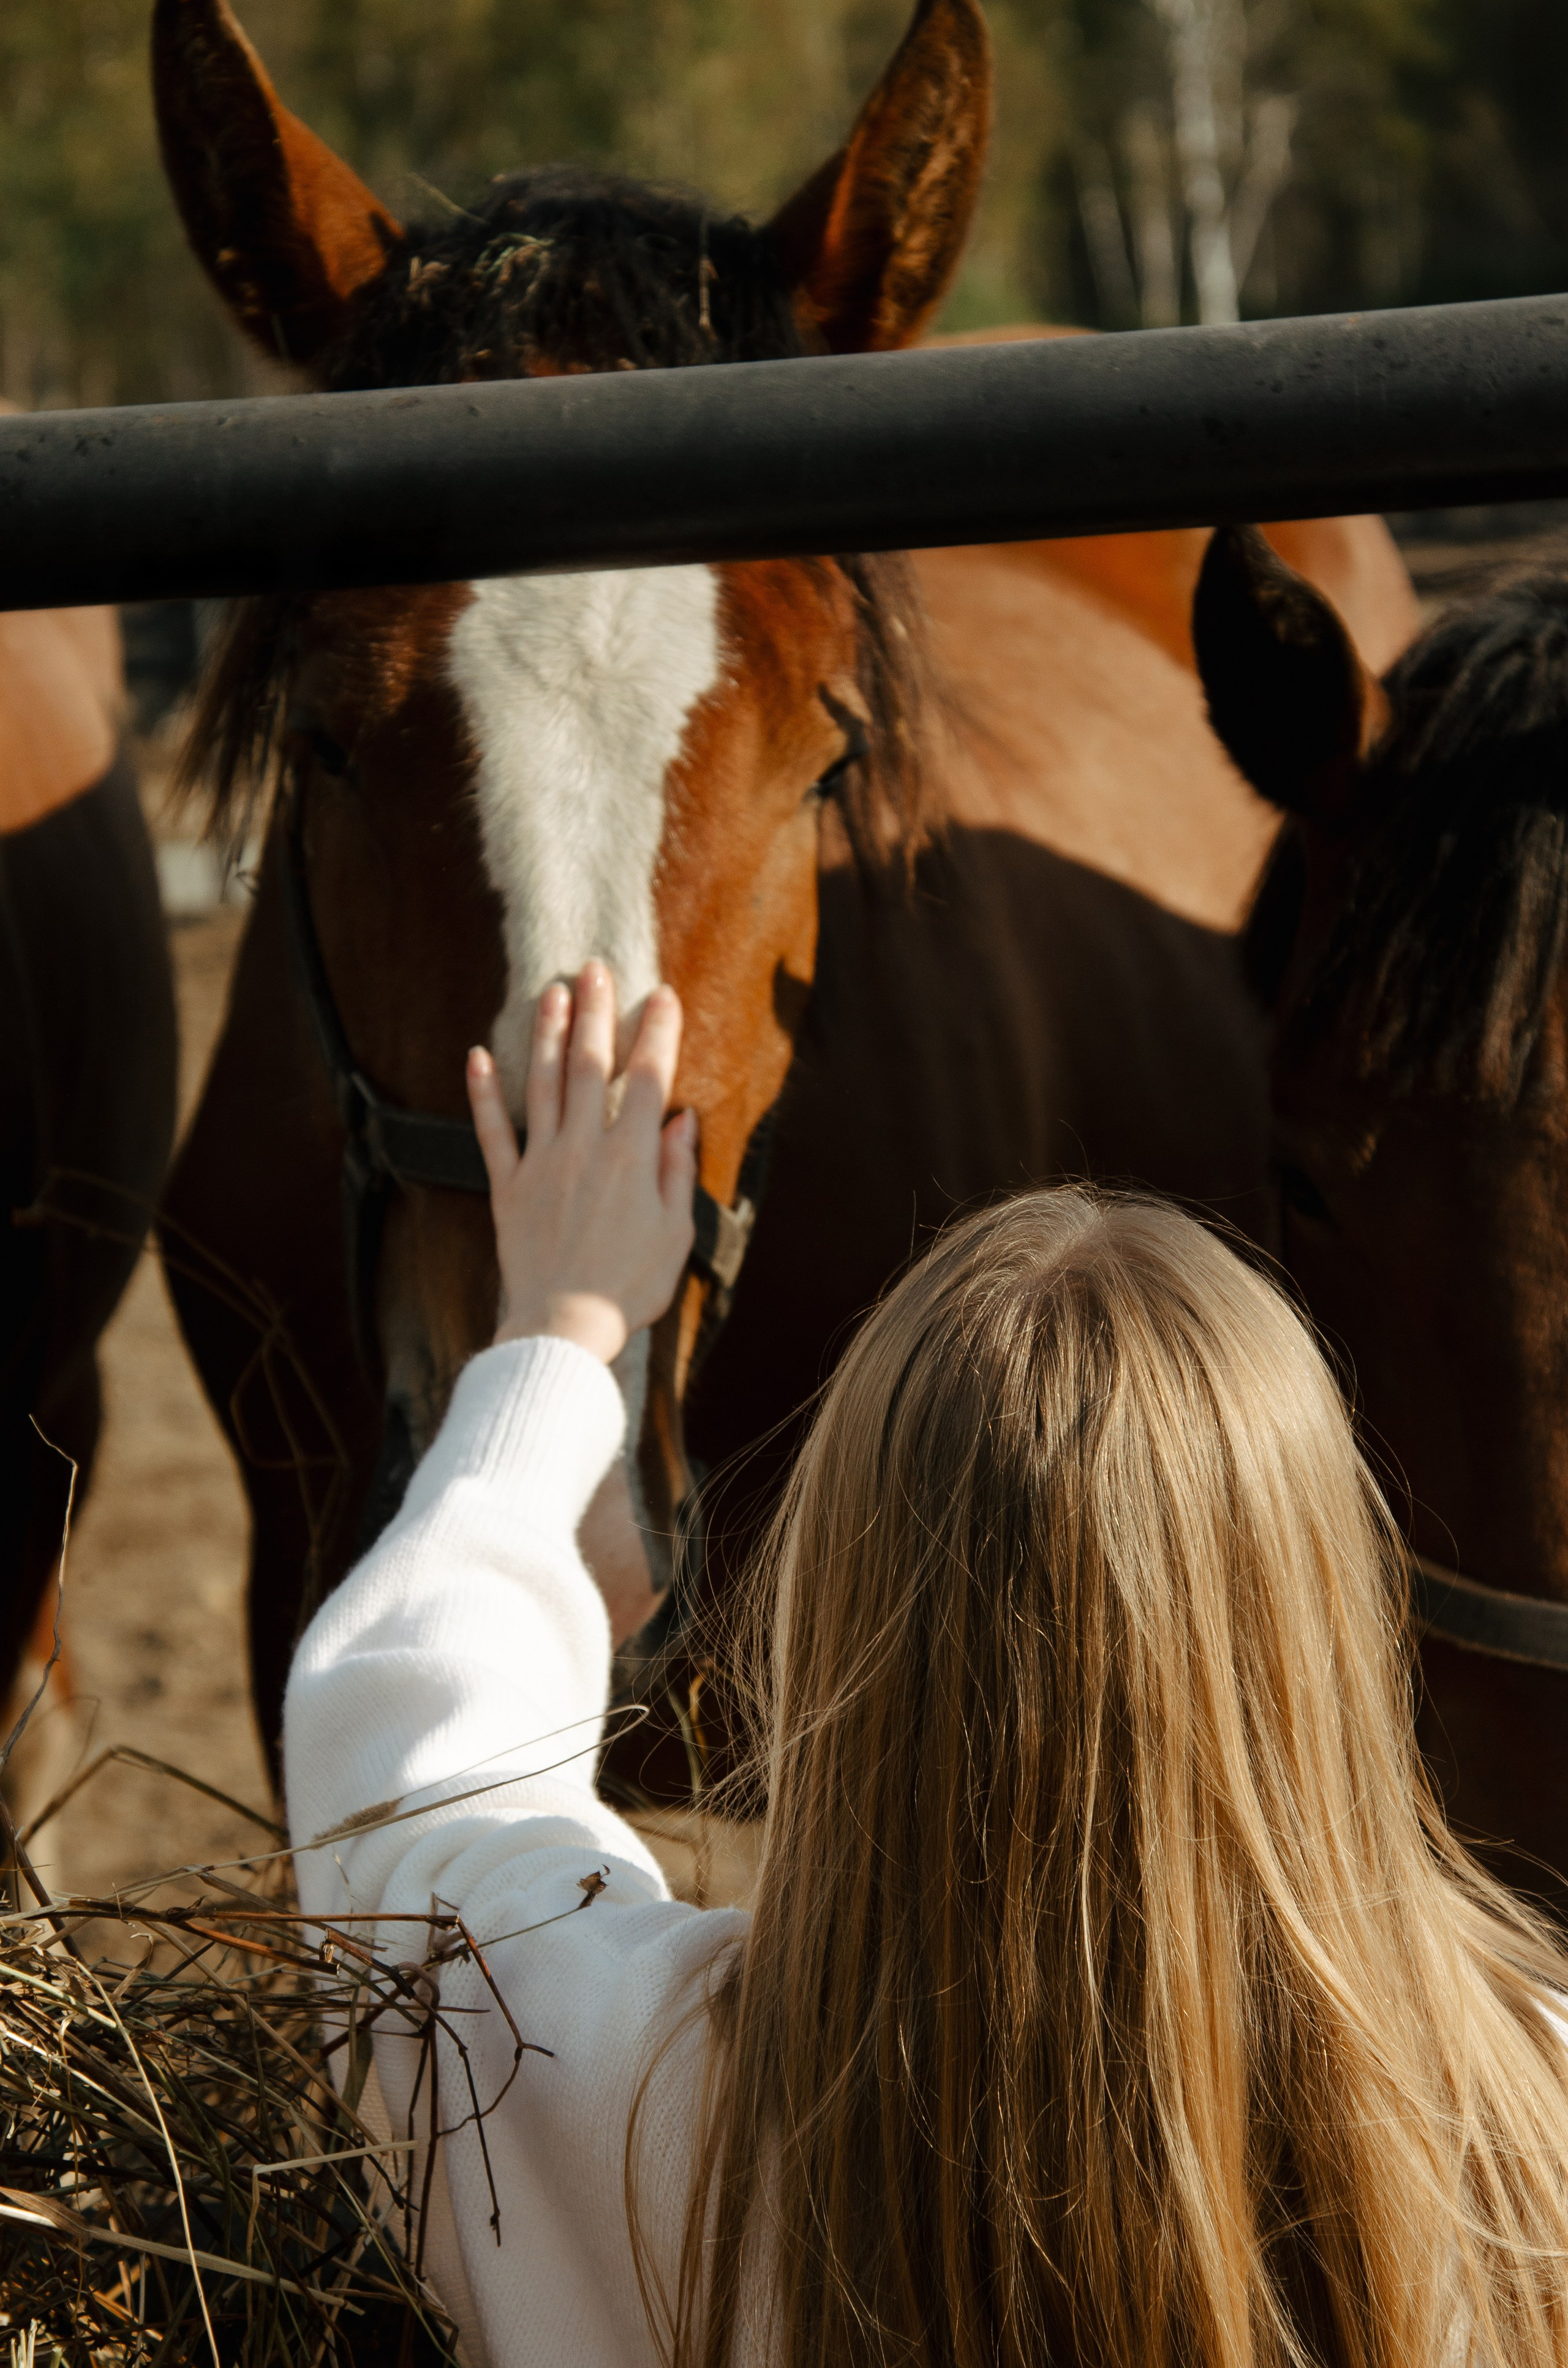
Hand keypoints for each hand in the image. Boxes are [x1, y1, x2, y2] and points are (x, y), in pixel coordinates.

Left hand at [466, 962, 696, 1364]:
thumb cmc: (629, 1287)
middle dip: (595, 1013)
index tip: (661, 995)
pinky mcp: (507, 1187)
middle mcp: (584, 1149)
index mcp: (631, 1158)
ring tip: (551, 992)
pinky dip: (483, 1094)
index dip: (656, 1033)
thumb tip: (679, 1120)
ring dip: (548, 1035)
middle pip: (591, 1066)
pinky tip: (478, 1057)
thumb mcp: (675, 1233)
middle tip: (594, 969)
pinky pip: (491, 1132)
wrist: (563, 1328)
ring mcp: (541, 1164)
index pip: (647, 1079)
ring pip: (543, 1085)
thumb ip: (674, 1171)